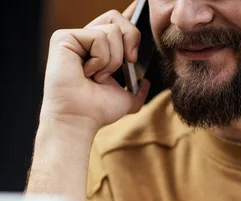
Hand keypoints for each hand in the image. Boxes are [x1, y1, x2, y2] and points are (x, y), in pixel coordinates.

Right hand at [40, 1, 149, 133]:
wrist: (80, 120)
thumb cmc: (96, 112)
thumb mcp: (124, 100)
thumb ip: (137, 92)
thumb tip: (146, 84)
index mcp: (98, 51)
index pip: (115, 24)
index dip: (129, 14)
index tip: (141, 4)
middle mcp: (85, 41)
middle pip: (117, 19)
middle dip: (131, 39)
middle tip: (130, 62)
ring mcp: (74, 38)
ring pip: (111, 30)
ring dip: (113, 60)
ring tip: (98, 77)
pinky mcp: (64, 38)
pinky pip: (99, 37)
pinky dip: (101, 60)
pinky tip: (88, 73)